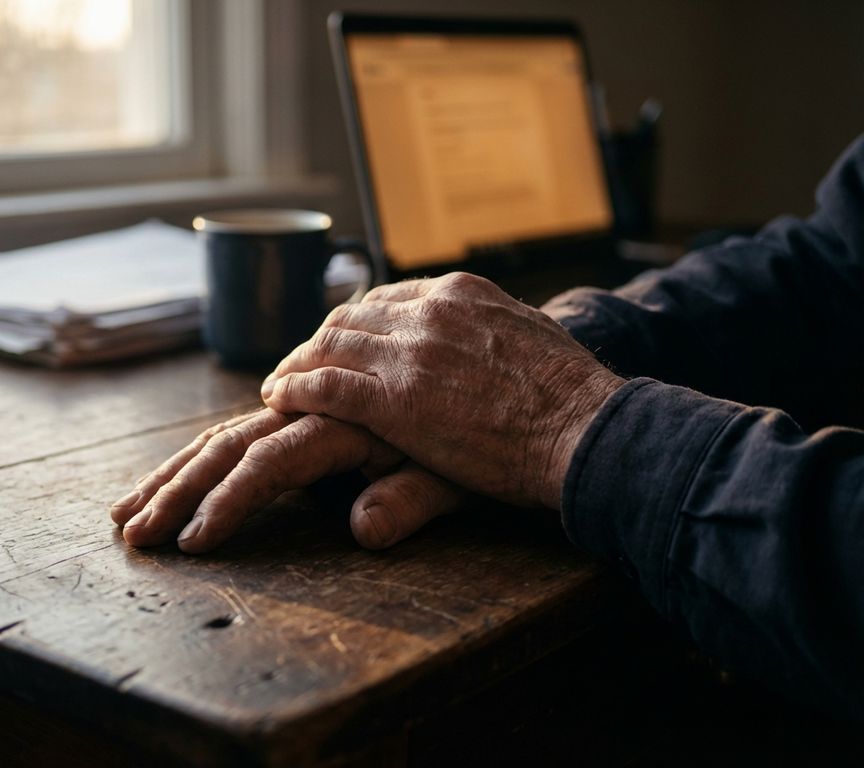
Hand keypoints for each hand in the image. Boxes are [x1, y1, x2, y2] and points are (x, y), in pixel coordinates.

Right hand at [110, 409, 463, 552]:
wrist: (521, 395)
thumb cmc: (495, 445)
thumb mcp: (458, 477)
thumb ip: (411, 498)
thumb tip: (361, 531)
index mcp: (348, 423)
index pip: (267, 463)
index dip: (225, 501)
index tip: (188, 541)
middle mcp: (321, 406)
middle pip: (231, 441)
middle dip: (176, 485)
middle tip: (130, 527)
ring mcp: (315, 405)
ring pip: (236, 425)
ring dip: (182, 466)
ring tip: (134, 502)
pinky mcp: (320, 407)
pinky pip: (259, 418)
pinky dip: (216, 447)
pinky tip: (195, 465)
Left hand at [261, 272, 623, 509]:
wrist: (585, 427)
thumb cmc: (570, 395)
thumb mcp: (530, 336)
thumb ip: (490, 330)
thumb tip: (481, 341)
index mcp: (460, 293)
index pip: (387, 298)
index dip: (357, 322)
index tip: (343, 341)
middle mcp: (429, 312)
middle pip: (350, 317)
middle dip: (319, 341)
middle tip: (299, 363)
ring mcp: (410, 354)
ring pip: (330, 345)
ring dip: (297, 364)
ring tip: (281, 382)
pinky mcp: (397, 400)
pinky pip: (327, 385)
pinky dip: (296, 388)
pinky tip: (279, 397)